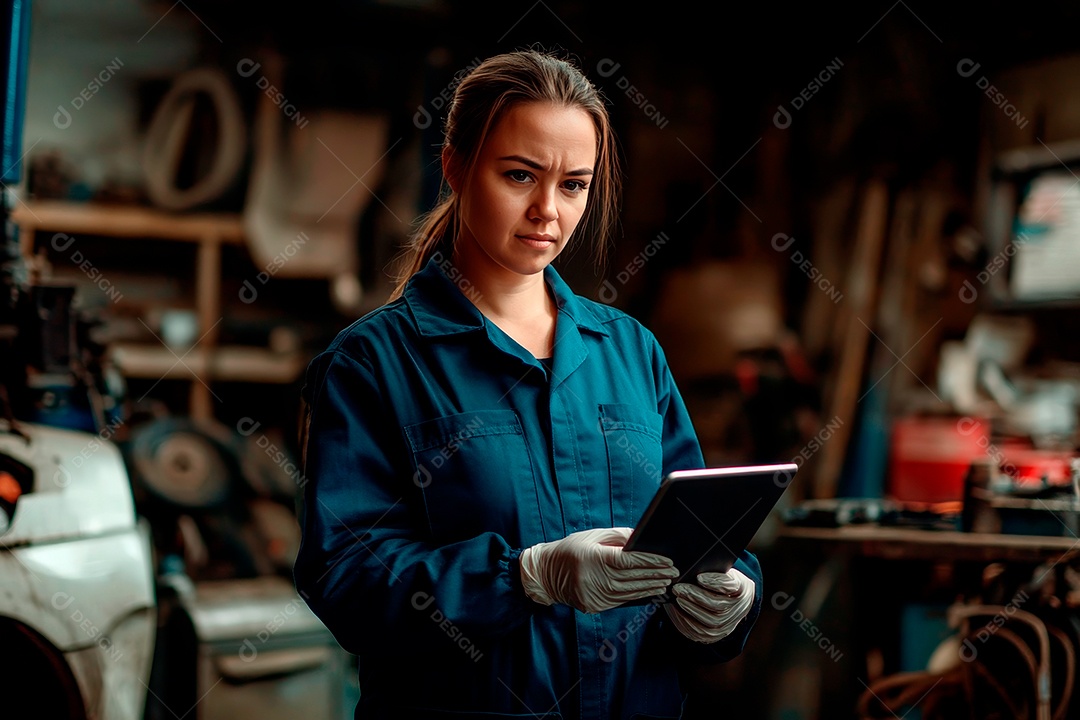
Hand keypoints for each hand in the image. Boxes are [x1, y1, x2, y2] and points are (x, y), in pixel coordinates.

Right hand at [519, 527, 678, 612]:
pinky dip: (637, 595)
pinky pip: (620, 601)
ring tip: (665, 582)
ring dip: (650, 587)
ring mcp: (593, 595)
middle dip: (655, 575)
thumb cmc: (570, 550)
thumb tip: (642, 540)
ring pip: (629, 592)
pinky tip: (648, 590)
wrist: (545, 574)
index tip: (666, 560)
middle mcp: (593, 579)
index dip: (650, 561)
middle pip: (632, 578)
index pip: (628, 561)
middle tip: (673, 572)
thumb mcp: (592, 536)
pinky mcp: (593, 606)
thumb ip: (618, 537)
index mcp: (592, 558)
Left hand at [664, 568, 754, 642]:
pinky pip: (700, 633)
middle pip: (717, 606)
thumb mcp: (723, 570)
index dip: (715, 582)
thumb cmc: (723, 580)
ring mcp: (729, 625)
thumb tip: (690, 567)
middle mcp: (738, 609)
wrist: (734, 600)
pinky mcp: (717, 635)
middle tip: (678, 588)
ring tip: (677, 599)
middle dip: (695, 597)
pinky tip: (676, 610)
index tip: (699, 577)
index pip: (730, 586)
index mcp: (741, 588)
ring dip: (690, 610)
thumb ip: (711, 569)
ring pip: (710, 622)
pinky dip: (685, 622)